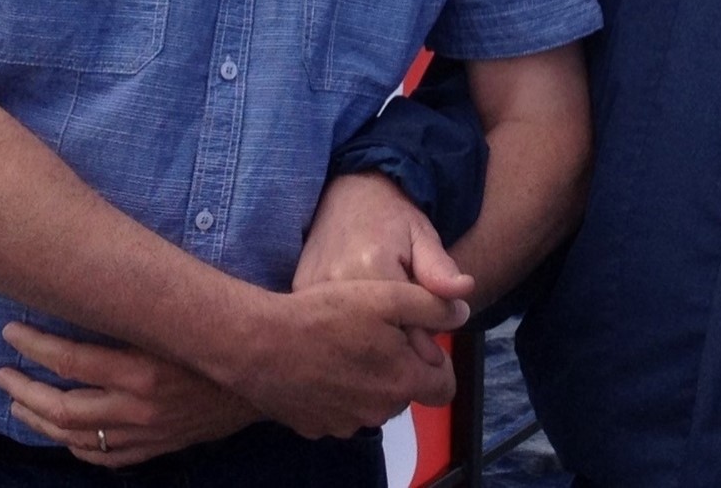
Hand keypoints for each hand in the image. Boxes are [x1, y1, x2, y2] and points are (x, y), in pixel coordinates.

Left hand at [0, 321, 256, 467]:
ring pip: (74, 435)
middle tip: (1, 374)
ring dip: (38, 418)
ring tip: (17, 401)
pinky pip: (101, 455)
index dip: (35, 347)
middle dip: (24, 390)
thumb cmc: (218, 334)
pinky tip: (59, 432)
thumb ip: (137, 309)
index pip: (71, 361)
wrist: (263, 377)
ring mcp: (144, 433)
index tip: (12, 332)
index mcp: (144, 368)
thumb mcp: (178, 316)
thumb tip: (91, 285)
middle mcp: (139, 406)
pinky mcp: (153, 448)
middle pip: (62, 406)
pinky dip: (73, 445)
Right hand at [236, 276, 468, 438]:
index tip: (417, 336)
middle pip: (405, 390)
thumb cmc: (324, 314)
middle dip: (398, 364)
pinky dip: (337, 387)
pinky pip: (339, 407)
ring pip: (371, 399)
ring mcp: (344, 423)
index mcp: (402, 382)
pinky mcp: (314, 425)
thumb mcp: (386, 294)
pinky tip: (320, 358)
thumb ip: (432, 302)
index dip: (436, 359)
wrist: (258, 344)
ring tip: (343, 340)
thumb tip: (463, 308)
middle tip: (373, 329)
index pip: (443, 387)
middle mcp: (378, 412)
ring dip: (367, 376)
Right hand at [296, 171, 473, 362]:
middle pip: (383, 342)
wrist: (345, 193)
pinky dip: (348, 329)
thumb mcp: (421, 235)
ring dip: (373, 337)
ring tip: (378, 306)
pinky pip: (332, 327)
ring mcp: (312, 291)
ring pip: (356, 339)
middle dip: (401, 338)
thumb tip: (465, 293)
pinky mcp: (297, 294)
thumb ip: (440, 269)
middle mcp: (338, 285)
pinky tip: (354, 310)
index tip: (427, 317)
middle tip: (400, 307)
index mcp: (372, 269)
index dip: (426, 331)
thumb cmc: (390, 214)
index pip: (413, 330)